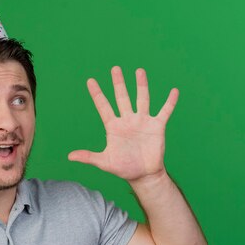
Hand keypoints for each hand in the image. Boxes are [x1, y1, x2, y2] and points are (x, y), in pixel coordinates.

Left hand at [68, 66, 178, 183]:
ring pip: (142, 99)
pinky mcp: (157, 127)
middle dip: (118, 83)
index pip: (103, 106)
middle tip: (115, 69)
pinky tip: (174, 91)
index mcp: (113, 127)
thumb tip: (70, 156)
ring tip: (139, 71)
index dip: (97, 94)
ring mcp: (142, 122)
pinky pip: (165, 111)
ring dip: (141, 86)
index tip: (90, 80)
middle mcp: (127, 120)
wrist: (143, 175)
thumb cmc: (123, 168)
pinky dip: (170, 102)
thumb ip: (88, 157)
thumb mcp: (104, 162)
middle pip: (122, 97)